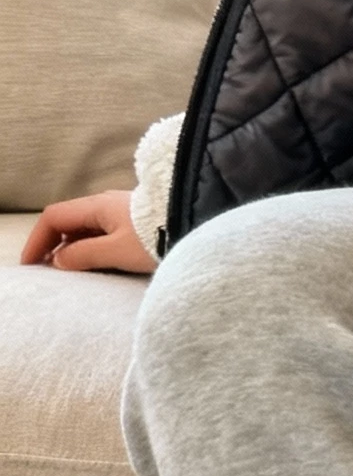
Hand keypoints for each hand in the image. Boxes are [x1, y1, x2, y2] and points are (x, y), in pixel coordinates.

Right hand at [21, 189, 155, 274]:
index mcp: (97, 206)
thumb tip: (59, 260)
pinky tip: (93, 264)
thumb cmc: (156, 236)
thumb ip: (84, 255)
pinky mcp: (134, 222)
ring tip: (68, 272)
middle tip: (46, 271)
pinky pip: (102, 232)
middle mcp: (105, 204)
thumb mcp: (116, 251)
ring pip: (85, 228)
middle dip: (52, 245)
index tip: (31, 264)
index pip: (54, 217)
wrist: (197, 222)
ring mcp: (120, 211)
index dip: (37, 240)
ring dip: (72, 248)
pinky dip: (90, 247)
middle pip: (68, 222)